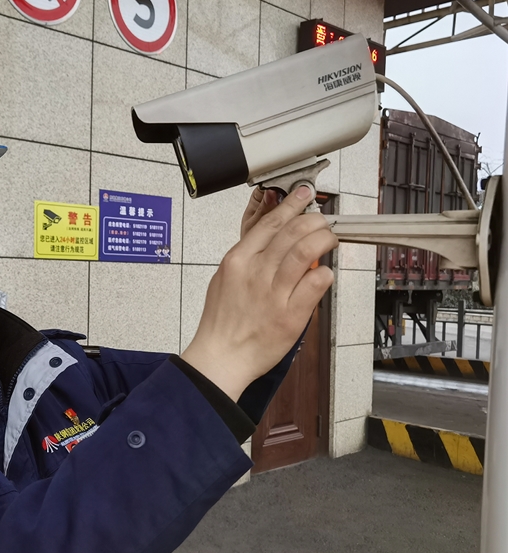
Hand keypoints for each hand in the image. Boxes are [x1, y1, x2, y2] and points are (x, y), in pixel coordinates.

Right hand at [180, 186, 336, 401]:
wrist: (221, 356)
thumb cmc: (222, 322)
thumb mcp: (224, 280)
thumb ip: (247, 260)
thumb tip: (271, 242)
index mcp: (238, 261)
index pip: (270, 223)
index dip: (291, 205)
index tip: (303, 195)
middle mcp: (256, 273)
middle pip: (292, 232)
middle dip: (314, 220)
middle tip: (323, 221)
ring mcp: (273, 293)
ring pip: (306, 251)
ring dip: (324, 240)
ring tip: (330, 239)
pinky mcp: (291, 314)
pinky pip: (316, 283)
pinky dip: (326, 273)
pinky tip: (327, 272)